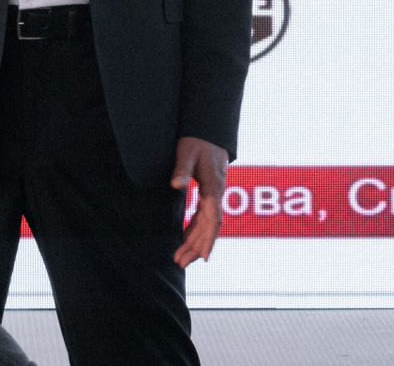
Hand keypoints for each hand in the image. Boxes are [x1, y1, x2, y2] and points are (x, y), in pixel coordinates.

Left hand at [171, 136, 229, 267]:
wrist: (208, 131)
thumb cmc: (197, 141)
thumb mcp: (187, 152)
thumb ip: (182, 169)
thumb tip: (175, 185)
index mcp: (214, 188)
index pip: (213, 220)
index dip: (209, 239)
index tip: (204, 258)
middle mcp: (217, 194)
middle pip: (210, 227)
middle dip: (196, 247)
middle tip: (180, 263)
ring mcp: (214, 194)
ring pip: (207, 224)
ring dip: (195, 241)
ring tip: (180, 259)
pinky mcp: (209, 193)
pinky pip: (204, 216)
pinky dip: (195, 230)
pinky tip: (185, 239)